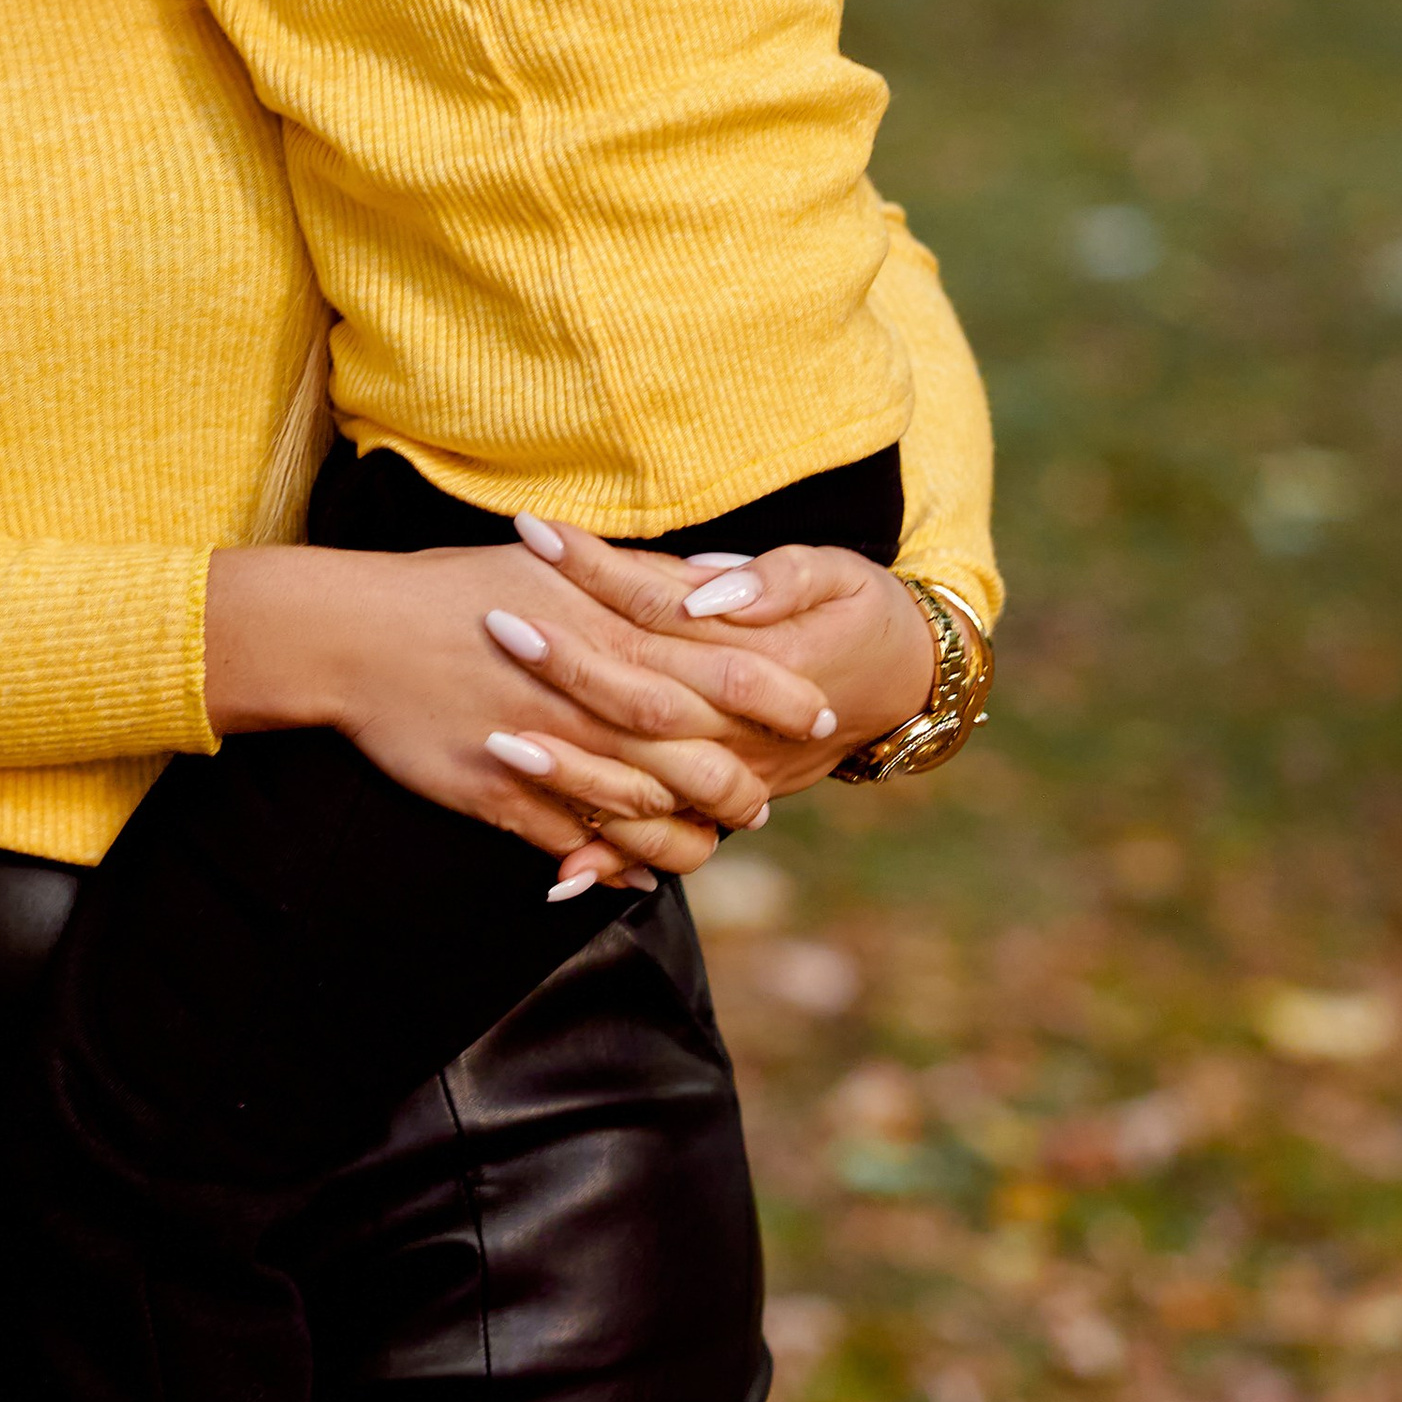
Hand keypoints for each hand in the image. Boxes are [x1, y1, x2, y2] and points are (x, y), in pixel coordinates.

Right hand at [202, 540, 833, 868]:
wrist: (351, 635)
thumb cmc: (454, 588)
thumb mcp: (555, 565)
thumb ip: (641, 580)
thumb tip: (716, 585)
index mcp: (607, 631)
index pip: (720, 665)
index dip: (776, 694)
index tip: (816, 712)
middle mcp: (587, 696)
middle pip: (696, 751)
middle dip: (744, 781)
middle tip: (769, 800)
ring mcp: (547, 752)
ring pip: (646, 811)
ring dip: (689, 833)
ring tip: (713, 840)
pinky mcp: (504, 798)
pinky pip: (578, 844)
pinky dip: (613, 864)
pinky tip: (635, 873)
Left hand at [520, 528, 938, 873]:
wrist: (907, 686)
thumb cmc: (862, 612)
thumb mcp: (836, 576)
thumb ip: (775, 580)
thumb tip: (702, 593)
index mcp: (759, 660)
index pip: (657, 610)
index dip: (594, 570)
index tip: (536, 534)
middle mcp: (740, 727)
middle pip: (637, 696)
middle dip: (560, 661)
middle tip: (494, 620)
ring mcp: (732, 775)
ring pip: (643, 782)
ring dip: (567, 767)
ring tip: (494, 737)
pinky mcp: (725, 805)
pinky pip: (665, 840)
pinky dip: (611, 856)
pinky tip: (553, 867)